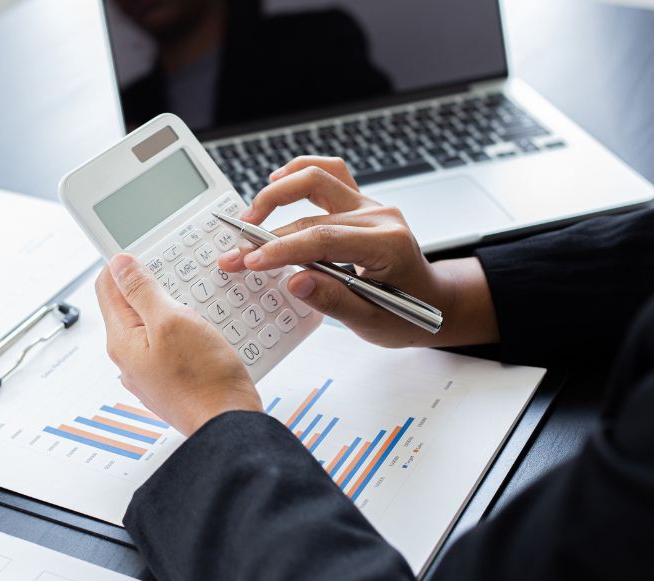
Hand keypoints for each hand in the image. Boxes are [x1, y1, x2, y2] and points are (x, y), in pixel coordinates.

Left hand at [95, 254, 261, 435]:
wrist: (229, 424)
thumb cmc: (204, 378)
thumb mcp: (172, 320)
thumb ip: (143, 291)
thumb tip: (120, 265)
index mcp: (122, 340)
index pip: (107, 287)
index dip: (124, 263)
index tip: (148, 250)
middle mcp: (130, 358)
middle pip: (131, 306)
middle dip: (154, 285)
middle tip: (179, 275)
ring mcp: (150, 372)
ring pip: (154, 325)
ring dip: (173, 308)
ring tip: (197, 303)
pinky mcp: (172, 380)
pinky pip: (172, 345)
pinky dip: (186, 331)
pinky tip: (206, 331)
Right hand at [218, 156, 497, 347]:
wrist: (431, 300)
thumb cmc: (405, 314)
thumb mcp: (371, 322)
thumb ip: (333, 301)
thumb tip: (294, 281)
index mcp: (387, 246)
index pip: (324, 239)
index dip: (282, 250)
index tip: (250, 262)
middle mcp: (379, 217)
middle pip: (312, 213)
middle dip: (267, 235)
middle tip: (236, 255)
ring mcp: (370, 205)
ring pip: (318, 178)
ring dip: (279, 192)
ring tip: (249, 216)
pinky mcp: (360, 202)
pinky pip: (330, 173)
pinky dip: (300, 172)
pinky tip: (276, 180)